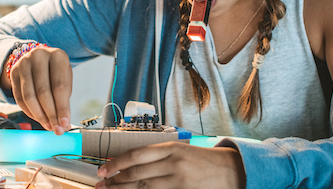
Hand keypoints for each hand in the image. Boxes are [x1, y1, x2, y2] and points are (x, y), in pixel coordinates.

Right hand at [0, 46, 72, 134]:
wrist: (37, 58)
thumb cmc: (56, 72)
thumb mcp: (65, 79)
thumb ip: (64, 100)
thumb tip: (63, 124)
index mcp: (58, 56)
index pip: (60, 86)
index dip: (62, 107)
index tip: (65, 123)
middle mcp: (39, 56)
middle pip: (43, 92)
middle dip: (50, 114)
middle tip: (56, 129)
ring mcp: (24, 64)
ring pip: (29, 96)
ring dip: (39, 116)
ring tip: (48, 126)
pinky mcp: (13, 73)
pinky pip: (19, 98)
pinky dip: (29, 112)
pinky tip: (38, 118)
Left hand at [95, 142, 245, 188]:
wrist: (231, 171)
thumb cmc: (203, 160)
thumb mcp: (182, 150)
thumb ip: (158, 155)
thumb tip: (129, 163)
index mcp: (172, 148)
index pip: (136, 155)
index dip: (116, 163)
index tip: (103, 170)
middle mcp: (174, 164)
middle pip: (136, 174)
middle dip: (115, 181)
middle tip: (101, 185)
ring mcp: (178, 181)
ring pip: (143, 188)